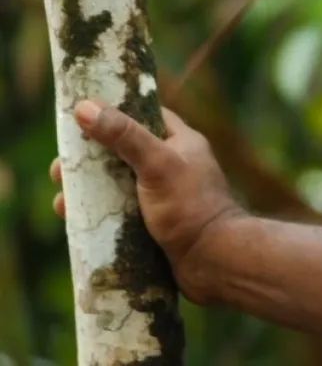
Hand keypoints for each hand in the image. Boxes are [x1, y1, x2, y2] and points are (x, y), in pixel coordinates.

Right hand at [50, 100, 245, 304]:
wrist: (215, 262)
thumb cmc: (190, 207)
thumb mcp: (157, 164)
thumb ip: (125, 136)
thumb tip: (85, 107)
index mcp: (182, 143)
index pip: (145, 116)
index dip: (114, 112)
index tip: (80, 115)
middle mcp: (173, 167)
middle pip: (123, 153)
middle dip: (90, 160)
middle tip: (59, 169)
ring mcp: (163, 197)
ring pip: (117, 186)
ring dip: (87, 190)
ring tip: (61, 200)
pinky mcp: (154, 225)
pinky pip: (119, 213)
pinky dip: (96, 214)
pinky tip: (73, 220)